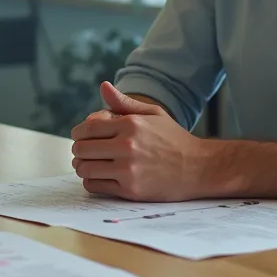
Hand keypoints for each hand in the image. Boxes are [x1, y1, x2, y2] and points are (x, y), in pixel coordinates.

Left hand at [70, 82, 213, 201]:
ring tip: (90, 164)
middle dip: (79, 150)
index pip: (87, 128)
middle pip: (81, 149)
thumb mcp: (153, 114)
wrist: (198, 168)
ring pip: (85, 169)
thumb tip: (103, 86)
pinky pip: (95, 186)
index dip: (78, 133)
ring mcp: (128, 170)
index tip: (80, 136)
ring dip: (82, 166)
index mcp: (130, 125)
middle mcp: (126, 147)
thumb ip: (124, 102)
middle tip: (85, 151)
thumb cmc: (174, 139)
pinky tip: (101, 176)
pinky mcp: (130, 190)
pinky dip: (92, 181)